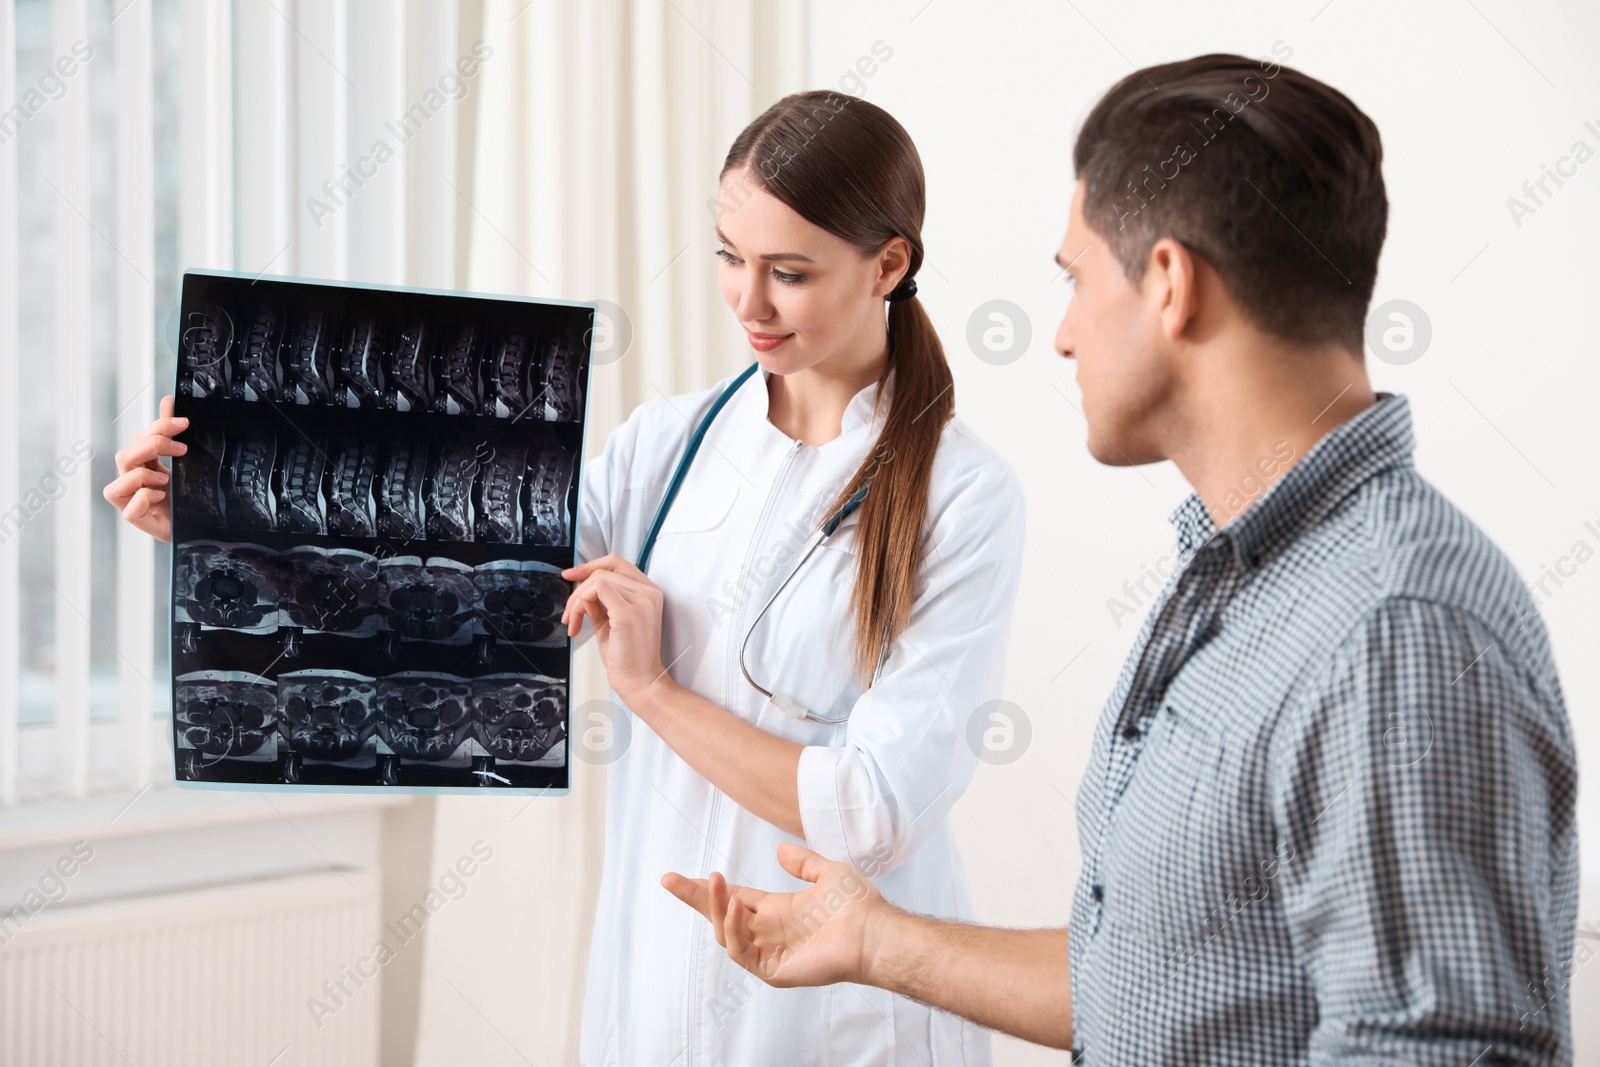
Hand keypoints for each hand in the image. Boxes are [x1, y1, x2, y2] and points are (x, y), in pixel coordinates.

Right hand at [103, 394, 187, 542]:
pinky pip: (129, 510)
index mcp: (143, 466)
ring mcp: (132, 504)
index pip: (138, 440)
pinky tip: (162, 496)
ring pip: (115, 487)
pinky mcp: (140, 522)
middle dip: (152, 446)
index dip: (157, 427)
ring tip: (166, 478)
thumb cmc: (187, 494)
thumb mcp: (185, 461)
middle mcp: (133, 484)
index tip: (183, 422)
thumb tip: (168, 401)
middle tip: (181, 448)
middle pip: (124, 457)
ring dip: (141, 477)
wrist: (202, 525)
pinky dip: (144, 499)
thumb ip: (171, 433)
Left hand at [560, 553, 670, 704]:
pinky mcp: (627, 613)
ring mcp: (641, 601)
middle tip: (569, 612)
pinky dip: (580, 605)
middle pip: (604, 570)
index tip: (572, 575)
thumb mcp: (612, 622)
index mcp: (649, 593)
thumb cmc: (630, 658)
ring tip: (573, 622)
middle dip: (578, 589)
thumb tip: (582, 588)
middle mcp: (649, 593)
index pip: (618, 563)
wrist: (641, 682)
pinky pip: (596, 590)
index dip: (591, 566)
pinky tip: (577, 624)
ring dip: (576, 600)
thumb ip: (601, 602)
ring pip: (597, 580)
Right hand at [662, 841, 887, 987]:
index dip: (709, 888)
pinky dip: (733, 929)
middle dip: (695, 898)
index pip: (733, 898)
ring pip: (725, 932)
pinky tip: (736, 906)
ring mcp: (769, 952)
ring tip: (714, 881)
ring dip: (715, 906)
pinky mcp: (772, 970)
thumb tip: (780, 849)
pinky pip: (741, 952)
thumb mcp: (826, 873)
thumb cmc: (858, 905)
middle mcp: (769, 931)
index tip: (681, 876)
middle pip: (719, 914)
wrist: (874, 931)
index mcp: (777, 911)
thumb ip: (802, 863)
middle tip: (669, 880)